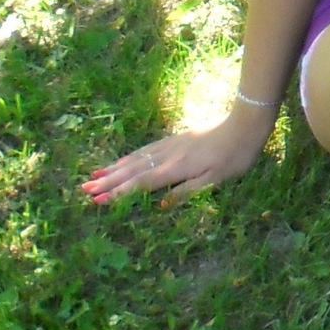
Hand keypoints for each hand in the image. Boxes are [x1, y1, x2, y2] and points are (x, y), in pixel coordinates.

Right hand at [80, 107, 271, 208]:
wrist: (244, 125)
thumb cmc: (234, 157)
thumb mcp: (215, 181)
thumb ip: (186, 193)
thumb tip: (158, 204)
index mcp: (176, 169)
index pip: (141, 183)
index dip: (118, 193)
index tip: (97, 200)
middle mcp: (167, 156)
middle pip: (132, 170)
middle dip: (107, 181)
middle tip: (85, 190)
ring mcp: (169, 146)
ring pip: (136, 159)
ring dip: (113, 169)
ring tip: (94, 176)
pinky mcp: (174, 140)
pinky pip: (145, 150)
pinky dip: (129, 157)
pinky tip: (121, 161)